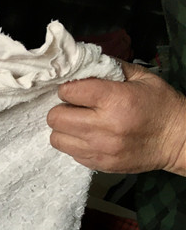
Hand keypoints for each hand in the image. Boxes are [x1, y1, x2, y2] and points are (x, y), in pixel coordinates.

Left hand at [47, 61, 185, 175]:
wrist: (179, 141)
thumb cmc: (160, 104)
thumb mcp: (141, 78)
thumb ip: (110, 69)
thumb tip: (82, 66)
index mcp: (115, 100)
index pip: (68, 92)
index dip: (68, 88)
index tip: (76, 90)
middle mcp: (104, 126)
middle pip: (55, 117)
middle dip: (61, 109)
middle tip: (74, 107)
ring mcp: (99, 149)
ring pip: (56, 138)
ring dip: (64, 129)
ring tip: (79, 123)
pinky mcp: (99, 164)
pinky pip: (69, 153)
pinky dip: (74, 143)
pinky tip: (88, 137)